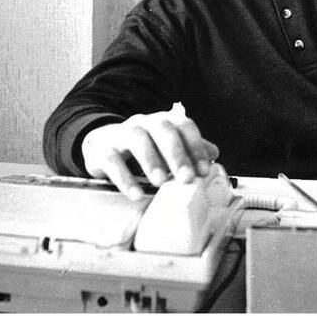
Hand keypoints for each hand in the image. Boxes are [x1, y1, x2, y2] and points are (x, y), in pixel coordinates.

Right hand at [82, 103, 218, 199]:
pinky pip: (111, 159)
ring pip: (137, 138)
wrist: (101, 143)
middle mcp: (144, 123)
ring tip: (160, 183)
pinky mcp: (102, 150)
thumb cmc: (142, 147)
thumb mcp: (166, 147)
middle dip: (177, 154)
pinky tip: (135, 194)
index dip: (196, 146)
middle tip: (186, 179)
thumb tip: (214, 154)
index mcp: (163, 121)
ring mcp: (121, 133)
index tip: (203, 171)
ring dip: (151, 160)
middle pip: (162, 129)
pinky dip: (124, 177)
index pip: (184, 126)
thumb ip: (189, 149)